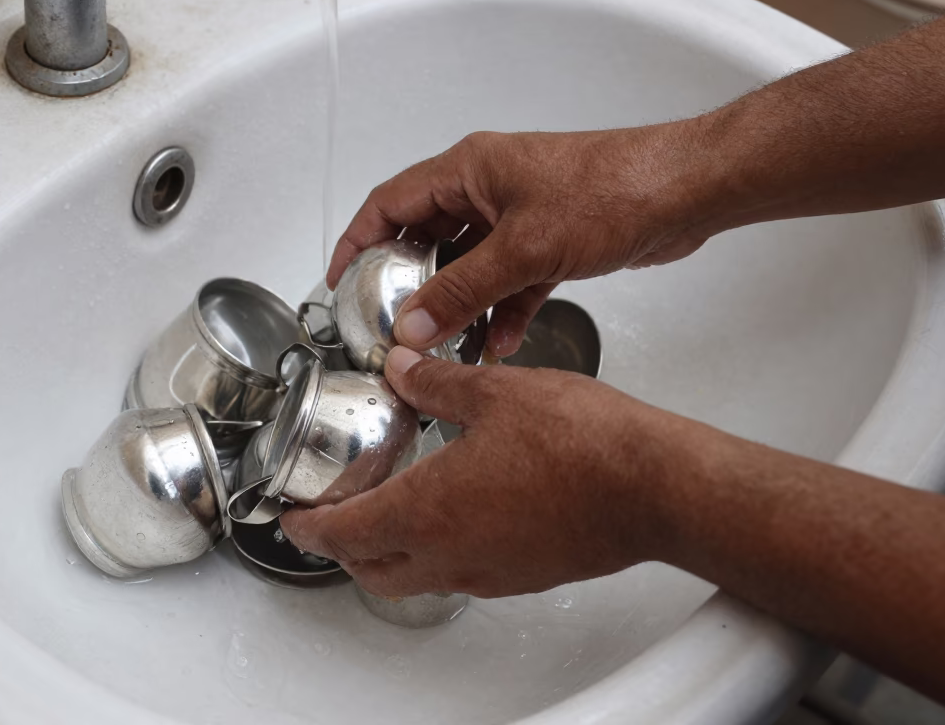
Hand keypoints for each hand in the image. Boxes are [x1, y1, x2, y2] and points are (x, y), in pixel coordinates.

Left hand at [280, 347, 699, 597]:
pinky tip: (456, 510)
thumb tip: (401, 366)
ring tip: (390, 508)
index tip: (291, 516)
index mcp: (428, 510)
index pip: (341, 534)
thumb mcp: (495, 392)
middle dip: (341, 547)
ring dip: (388, 553)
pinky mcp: (522, 575)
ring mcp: (488, 573)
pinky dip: (437, 551)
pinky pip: (460, 574)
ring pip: (415, 578)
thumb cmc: (584, 444)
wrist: (653, 488)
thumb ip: (436, 382)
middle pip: (370, 570)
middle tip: (334, 514)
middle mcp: (451, 554)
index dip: (306, 527)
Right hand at [326, 122, 720, 356]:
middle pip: (427, 237)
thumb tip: (412, 326)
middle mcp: (488, 188)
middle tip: (390, 323)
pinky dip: (500, 310)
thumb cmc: (611, 191)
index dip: (358, 241)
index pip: (391, 203)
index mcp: (469, 170)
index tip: (340, 281)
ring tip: (441, 346)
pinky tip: (497, 343)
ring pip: (469, 264)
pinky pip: (508, 280)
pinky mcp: (549, 240)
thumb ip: (463, 292)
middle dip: (409, 283)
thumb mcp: (523, 249)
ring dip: (457, 305)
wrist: (683, 192)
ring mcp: (519, 214)